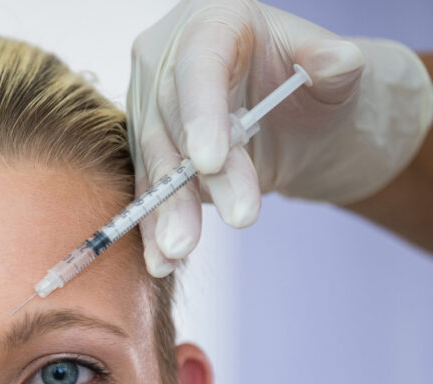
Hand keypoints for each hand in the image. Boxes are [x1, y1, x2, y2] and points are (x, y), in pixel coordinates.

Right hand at [127, 0, 432, 275]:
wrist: (289, 116)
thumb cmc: (309, 83)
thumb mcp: (332, 71)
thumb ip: (336, 63)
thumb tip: (337, 62)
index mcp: (210, 22)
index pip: (198, 64)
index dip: (201, 113)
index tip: (211, 161)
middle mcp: (166, 60)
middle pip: (171, 123)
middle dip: (195, 179)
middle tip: (234, 217)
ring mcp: (150, 107)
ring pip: (154, 163)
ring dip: (166, 212)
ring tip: (180, 251)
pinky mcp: (146, 151)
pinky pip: (146, 191)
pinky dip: (153, 228)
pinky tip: (161, 260)